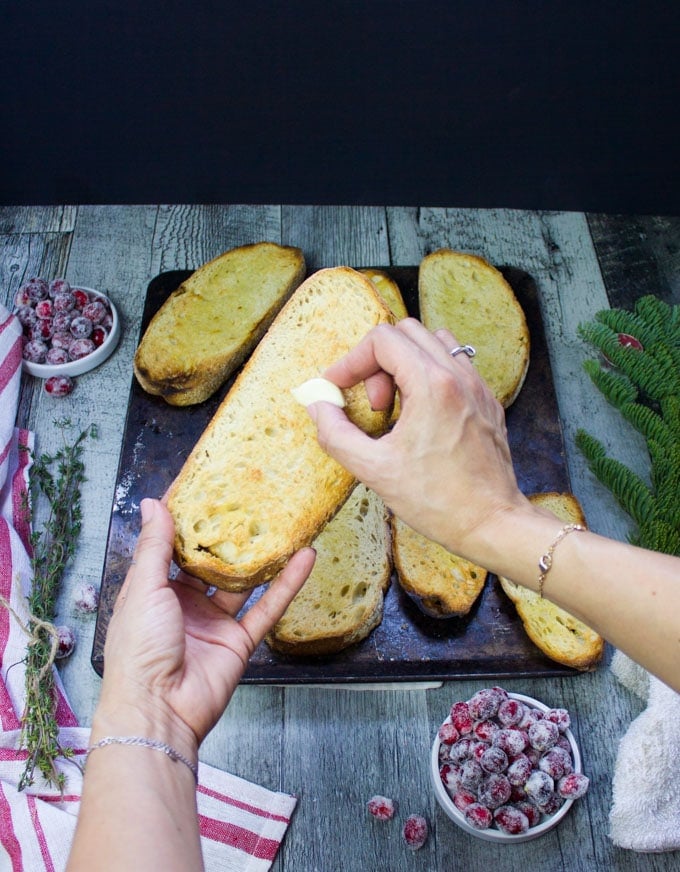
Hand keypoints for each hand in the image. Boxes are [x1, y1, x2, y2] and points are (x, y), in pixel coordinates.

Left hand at [98, 498, 314, 750]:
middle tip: (250, 496)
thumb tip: (152, 504)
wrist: (158, 710)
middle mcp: (184, 602)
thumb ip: (155, 547)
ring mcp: (213, 621)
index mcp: (154, 588)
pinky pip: (266, 608)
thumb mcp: (144, 589)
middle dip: (229, 532)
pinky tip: (304, 559)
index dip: (186, 515)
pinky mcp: (239, 641)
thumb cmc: (139, 649)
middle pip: (211, 560)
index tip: (203, 483)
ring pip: (243, 581)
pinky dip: (286, 584)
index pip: (173, 543)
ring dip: (262, 555)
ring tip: (284, 522)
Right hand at [307, 318, 528, 562]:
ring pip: (434, 343)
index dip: (351, 361)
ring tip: (396, 405)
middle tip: (372, 403)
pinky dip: (429, 376)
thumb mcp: (374, 470)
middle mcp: (459, 376)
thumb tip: (318, 406)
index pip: (382, 340)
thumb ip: (336, 433)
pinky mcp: (487, 402)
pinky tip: (420, 416)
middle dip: (377, 361)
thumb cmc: (437, 501)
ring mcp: (478, 387)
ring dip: (405, 363)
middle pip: (406, 333)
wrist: (491, 523)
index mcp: (432, 385)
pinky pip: (455, 365)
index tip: (337, 388)